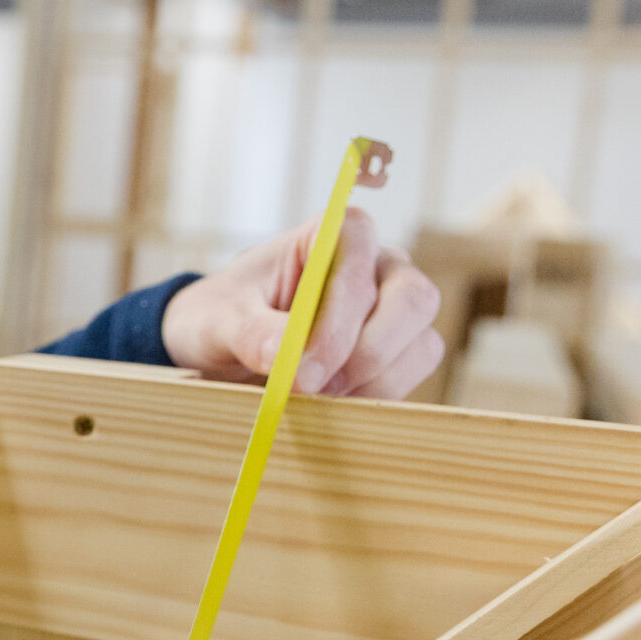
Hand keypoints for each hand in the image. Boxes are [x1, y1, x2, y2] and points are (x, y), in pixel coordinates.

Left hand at [159, 207, 442, 398]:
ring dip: (371, 381)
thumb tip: (286, 357)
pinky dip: (375, 397)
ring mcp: (395, 307)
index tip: (300, 369)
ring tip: (314, 399)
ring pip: (420, 342)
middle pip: (413, 299)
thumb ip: (253, 334)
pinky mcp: (400, 350)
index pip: (360, 256)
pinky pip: (411, 374)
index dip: (339, 315)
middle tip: (313, 389)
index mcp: (331, 235)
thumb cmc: (223, 316)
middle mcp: (377, 264)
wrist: (224, 346)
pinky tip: (331, 404)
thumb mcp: (220, 322)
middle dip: (367, 353)